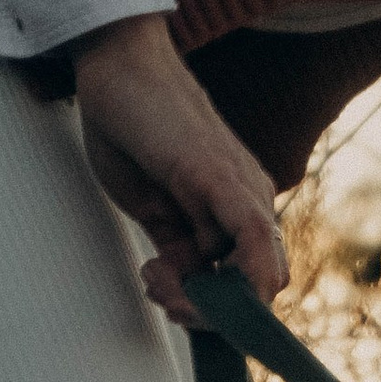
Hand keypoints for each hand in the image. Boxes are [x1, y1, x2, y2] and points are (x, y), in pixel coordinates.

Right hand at [71, 13, 286, 326]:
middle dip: (210, 314)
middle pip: (263, 287)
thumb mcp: (154, 209)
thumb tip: (191, 289)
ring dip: (204, 301)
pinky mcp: (223, 176)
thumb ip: (180, 250)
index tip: (166, 300)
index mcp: (239, 209)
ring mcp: (244, 189)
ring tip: (153, 276)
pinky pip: (254, 240)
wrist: (117, 67)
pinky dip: (226, 278)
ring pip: (261, 276)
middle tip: (158, 293)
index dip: (216, 311)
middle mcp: (253, 200)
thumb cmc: (132, 131)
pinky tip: (173, 273)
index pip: (254, 282)